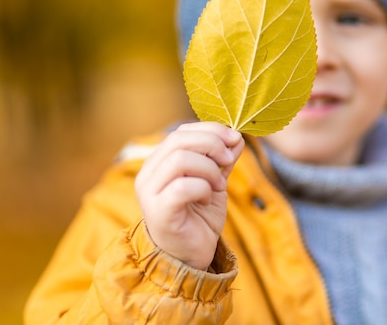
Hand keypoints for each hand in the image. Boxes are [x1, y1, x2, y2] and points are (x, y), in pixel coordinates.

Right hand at [135, 122, 244, 269]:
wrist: (190, 256)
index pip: (181, 131)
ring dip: (209, 169)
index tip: (234, 138)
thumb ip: (223, 160)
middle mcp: (148, 173)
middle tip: (229, 160)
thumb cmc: (199, 218)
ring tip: (218, 185)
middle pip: (179, 140)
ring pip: (180, 160)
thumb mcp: (215, 182)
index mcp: (159, 162)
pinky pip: (183, 187)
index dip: (210, 129)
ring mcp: (150, 192)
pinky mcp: (158, 211)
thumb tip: (237, 137)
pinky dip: (203, 188)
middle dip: (212, 144)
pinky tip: (207, 199)